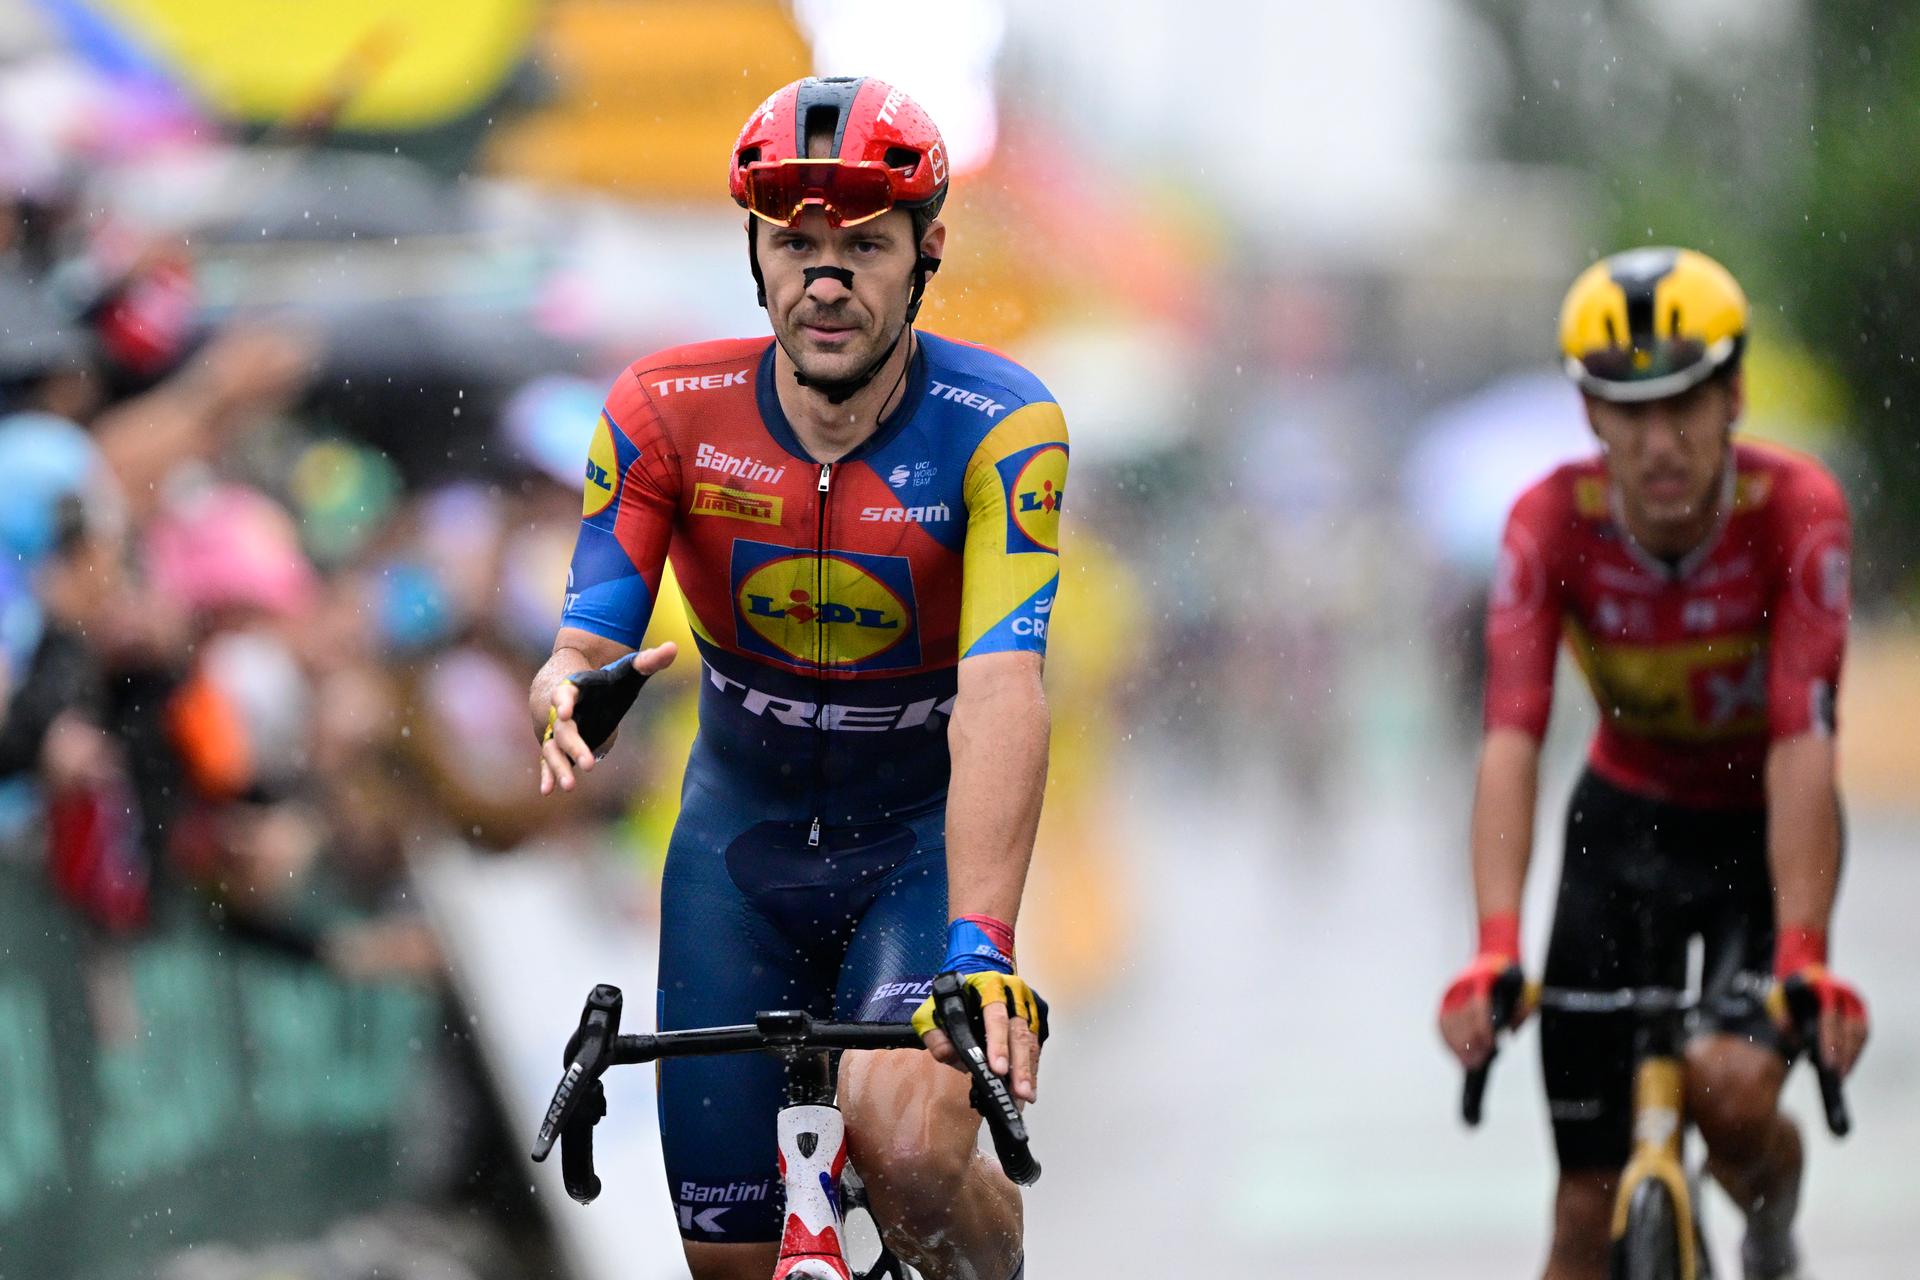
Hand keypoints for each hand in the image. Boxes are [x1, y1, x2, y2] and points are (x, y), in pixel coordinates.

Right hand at [538, 642, 674, 794]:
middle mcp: (562, 711)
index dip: (563, 701)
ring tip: (569, 787)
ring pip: (553, 748)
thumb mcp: (628, 671)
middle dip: (574, 745)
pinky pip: (549, 760)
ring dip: (559, 767)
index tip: (563, 711)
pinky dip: (547, 775)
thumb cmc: (607, 681)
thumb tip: (674, 647)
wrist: (583, 689)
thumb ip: (649, 661)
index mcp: (575, 689)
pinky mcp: (559, 745)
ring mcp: (558, 730)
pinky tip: (548, 791)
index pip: (565, 693)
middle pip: (563, 729)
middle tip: (588, 763)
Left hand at [913, 970, 1046, 1104]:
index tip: (998, 1069)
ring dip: (1028, 1071)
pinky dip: (1033, 1069)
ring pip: (1030, 1041)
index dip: (998, 1043)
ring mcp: (1026, 1006)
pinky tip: (1029, 1088)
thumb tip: (949, 1054)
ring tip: (1024, 1096)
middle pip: (1018, 1031)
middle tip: (1018, 1092)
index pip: (995, 1016)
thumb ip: (936, 1035)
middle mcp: (1012, 994)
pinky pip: (1035, 1046)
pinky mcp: (1034, 1018)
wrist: (971, 983)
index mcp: (987, 987)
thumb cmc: (952, 1001)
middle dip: (1019, 1065)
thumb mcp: (932, 1013)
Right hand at [1437, 913, 1524, 1069]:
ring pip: (1449, 1022)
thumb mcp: (1525, 990)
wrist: (1495, 952)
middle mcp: (1464, 985)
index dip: (1483, 1030)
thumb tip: (1508, 1034)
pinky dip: (1446, 1038)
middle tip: (1478, 1062)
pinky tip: (1453, 1051)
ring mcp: (1453, 991)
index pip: (1479, 1008)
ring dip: (1457, 1045)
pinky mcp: (1447, 997)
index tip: (1491, 1047)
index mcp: (1484, 980)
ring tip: (1467, 1062)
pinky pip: (1442, 1021)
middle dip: (1470, 1044)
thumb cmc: (1512, 975)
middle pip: (1462, 1019)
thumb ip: (1520, 1013)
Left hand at [1772, 927, 1868, 1077]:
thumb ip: (1782, 1017)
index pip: (1830, 1020)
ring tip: (1842, 1074)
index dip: (1829, 1044)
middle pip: (1850, 1029)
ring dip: (1853, 1055)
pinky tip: (1846, 1064)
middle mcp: (1845, 993)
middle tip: (1836, 1075)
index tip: (1827, 1065)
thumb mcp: (1777, 998)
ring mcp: (1856, 1000)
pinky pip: (1863, 1033)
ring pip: (1861, 1033)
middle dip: (1844, 1055)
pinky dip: (1856, 1049)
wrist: (1803, 968)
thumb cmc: (1789, 987)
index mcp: (1824, 987)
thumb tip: (1795, 1041)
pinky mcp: (1861, 1009)